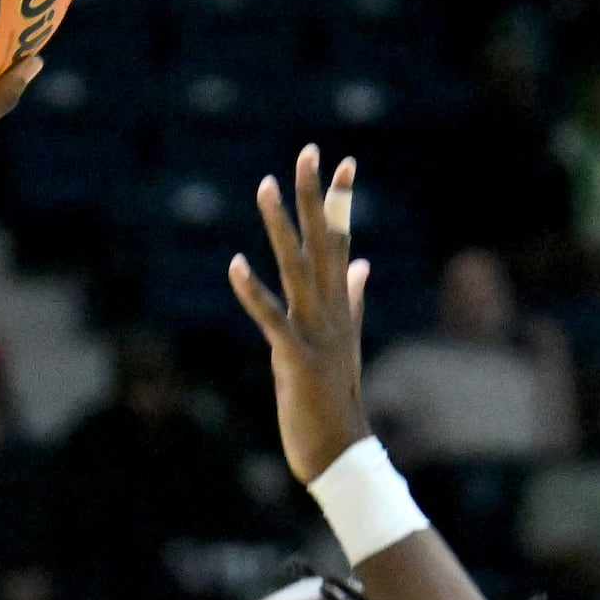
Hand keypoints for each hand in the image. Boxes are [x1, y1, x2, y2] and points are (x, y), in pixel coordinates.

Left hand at [225, 146, 374, 486]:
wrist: (340, 449)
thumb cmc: (338, 396)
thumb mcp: (346, 340)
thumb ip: (354, 299)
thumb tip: (364, 265)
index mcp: (340, 305)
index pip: (342, 241)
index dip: (342, 202)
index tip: (343, 162)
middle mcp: (330, 311)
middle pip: (322, 242)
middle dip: (314, 196)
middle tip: (306, 151)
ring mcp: (315, 332)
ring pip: (296, 268)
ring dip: (281, 227)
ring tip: (265, 186)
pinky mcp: (294, 357)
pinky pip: (270, 317)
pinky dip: (252, 291)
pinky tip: (234, 263)